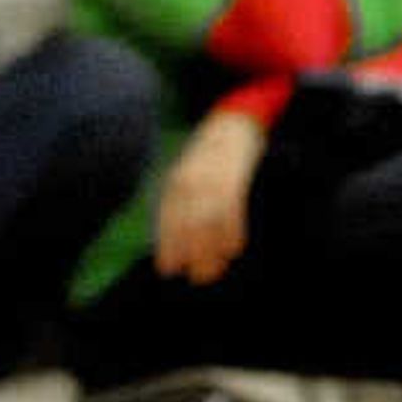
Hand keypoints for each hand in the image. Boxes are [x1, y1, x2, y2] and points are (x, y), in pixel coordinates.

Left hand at [152, 114, 266, 283]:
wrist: (234, 122)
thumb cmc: (213, 158)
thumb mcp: (191, 175)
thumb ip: (184, 202)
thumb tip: (180, 238)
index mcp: (176, 182)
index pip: (167, 219)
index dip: (168, 246)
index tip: (169, 270)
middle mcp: (189, 181)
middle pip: (187, 224)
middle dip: (191, 254)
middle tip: (199, 278)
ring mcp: (211, 178)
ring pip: (208, 221)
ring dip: (212, 249)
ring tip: (216, 270)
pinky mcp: (233, 175)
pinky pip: (230, 209)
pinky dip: (231, 231)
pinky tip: (234, 250)